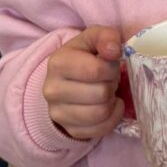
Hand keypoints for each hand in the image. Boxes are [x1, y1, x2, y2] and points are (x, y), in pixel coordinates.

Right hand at [43, 25, 124, 139]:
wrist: (66, 79)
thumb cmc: (84, 55)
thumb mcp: (93, 38)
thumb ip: (106, 36)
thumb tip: (114, 50)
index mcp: (58, 63)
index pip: (96, 70)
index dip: (111, 68)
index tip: (109, 64)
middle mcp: (52, 90)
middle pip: (101, 93)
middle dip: (111, 84)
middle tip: (108, 79)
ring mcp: (58, 113)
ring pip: (101, 113)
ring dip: (111, 101)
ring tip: (106, 91)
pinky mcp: (69, 130)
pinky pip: (100, 130)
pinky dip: (112, 118)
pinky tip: (109, 106)